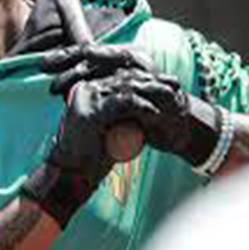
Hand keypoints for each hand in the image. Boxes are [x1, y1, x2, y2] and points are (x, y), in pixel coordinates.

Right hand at [22, 45, 219, 226]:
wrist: (73, 173)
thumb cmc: (94, 154)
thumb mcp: (113, 126)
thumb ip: (125, 112)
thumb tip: (152, 103)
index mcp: (88, 89)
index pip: (120, 76)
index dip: (146, 78)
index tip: (168, 83)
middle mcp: (85, 89)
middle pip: (124, 77)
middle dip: (152, 82)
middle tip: (175, 85)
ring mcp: (86, 99)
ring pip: (125, 87)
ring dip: (150, 92)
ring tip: (170, 97)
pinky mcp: (91, 112)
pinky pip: (122, 103)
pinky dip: (141, 106)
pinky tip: (154, 112)